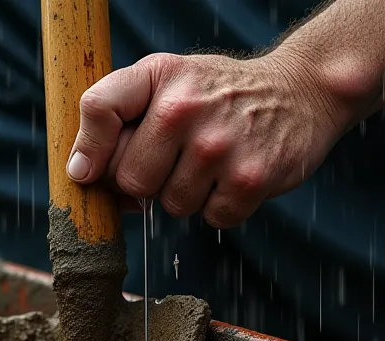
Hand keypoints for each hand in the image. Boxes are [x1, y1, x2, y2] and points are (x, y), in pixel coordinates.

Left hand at [66, 51, 347, 227]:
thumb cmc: (218, 94)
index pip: (98, 110)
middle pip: (131, 180)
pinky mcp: (251, 178)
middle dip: (148, 182)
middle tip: (175, 160)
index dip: (88, 150)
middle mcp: (186, 106)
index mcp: (159, 76)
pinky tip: (235, 176)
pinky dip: (222, 208)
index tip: (88, 171)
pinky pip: (212, 218)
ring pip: (171, 206)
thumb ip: (117, 117)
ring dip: (188, 195)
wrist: (301, 91)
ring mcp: (219, 144)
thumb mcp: (168, 80)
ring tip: (211, 163)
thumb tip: (82, 174)